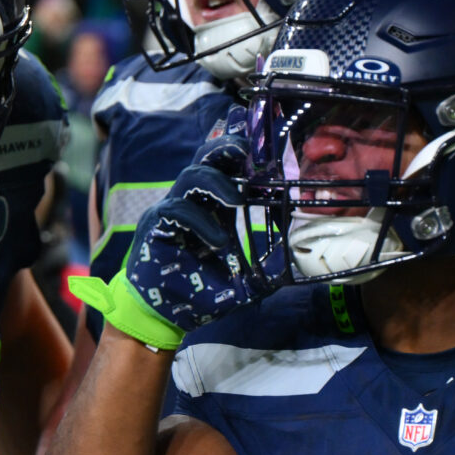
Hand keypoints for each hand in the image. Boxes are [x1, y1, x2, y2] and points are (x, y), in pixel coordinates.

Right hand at [70, 133, 269, 348]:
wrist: (164, 317)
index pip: (227, 166)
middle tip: (251, 151)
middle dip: (228, 147)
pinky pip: (176, 210)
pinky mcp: (155, 226)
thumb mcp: (244, 282)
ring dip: (217, 183)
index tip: (265, 137)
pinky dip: (200, 222)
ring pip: (191, 176)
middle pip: (207, 157)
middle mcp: (193, 202)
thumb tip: (298, 264)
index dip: (243, 148)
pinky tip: (217, 243)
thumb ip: (268, 269)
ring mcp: (172, 210)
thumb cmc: (201, 294)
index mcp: (214, 208)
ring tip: (238, 200)